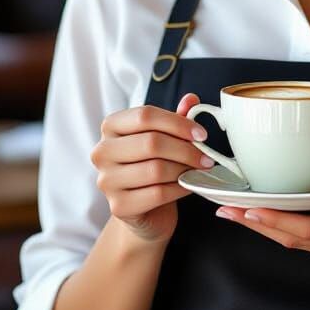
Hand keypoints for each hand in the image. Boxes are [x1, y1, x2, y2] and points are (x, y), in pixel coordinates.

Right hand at [90, 93, 215, 243]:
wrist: (145, 210)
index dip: (178, 123)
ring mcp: (106, 180)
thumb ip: (176, 118)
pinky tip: (188, 186)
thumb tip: (191, 99)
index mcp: (111, 126)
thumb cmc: (153, 166)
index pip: (145, 115)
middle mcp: (102, 151)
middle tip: (207, 157)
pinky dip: (179, 189)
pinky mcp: (118, 206)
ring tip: (197, 171)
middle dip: (186, 150)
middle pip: (151, 142)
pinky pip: (157, 194)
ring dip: (184, 170)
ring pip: (155, 169)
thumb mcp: (164, 138)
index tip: (201, 134)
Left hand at [215, 165, 309, 268]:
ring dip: (265, 229)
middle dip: (258, 225)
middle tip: (226, 209)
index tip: (251, 210)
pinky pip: (307, 242)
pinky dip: (282, 229)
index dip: (278, 221)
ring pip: (297, 243)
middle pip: (295, 239)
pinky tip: (264, 217)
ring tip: (234, 212)